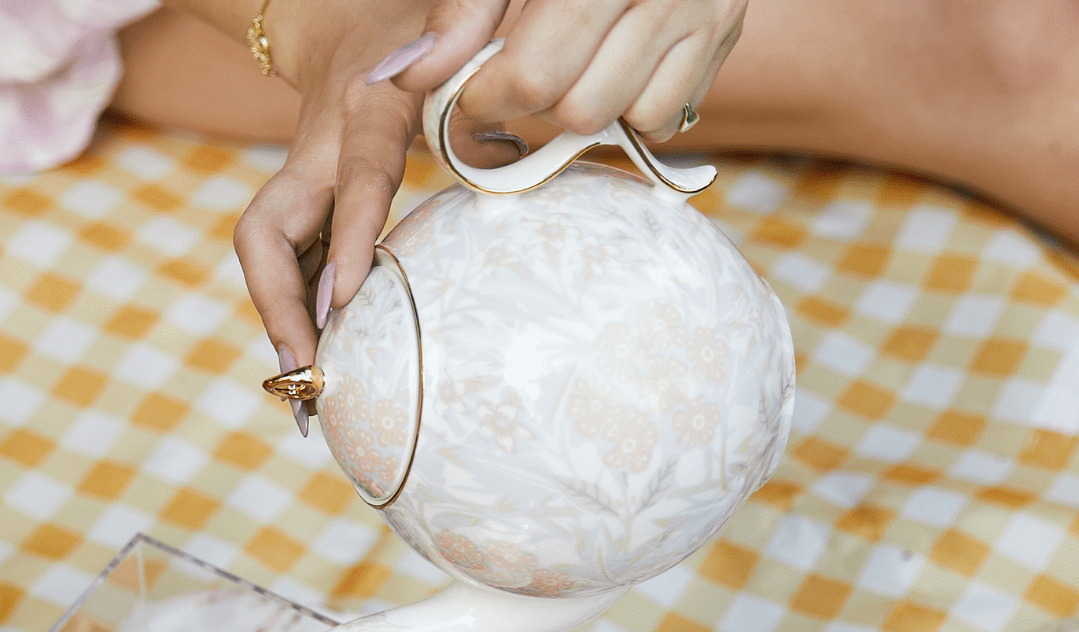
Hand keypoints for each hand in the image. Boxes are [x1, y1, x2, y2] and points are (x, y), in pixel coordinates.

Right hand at [233, 0, 744, 365]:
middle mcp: (315, 154)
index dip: (346, 237)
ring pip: (271, 267)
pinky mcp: (301, 216)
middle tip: (302, 372)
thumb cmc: (413, 24)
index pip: (354, 179)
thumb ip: (470, 49)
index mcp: (363, 110)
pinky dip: (295, 326)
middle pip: (267, 238)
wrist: (342, 23)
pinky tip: (309, 376)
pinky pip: (289, 276)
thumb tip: (501, 123)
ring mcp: (300, 188)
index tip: (343, 299)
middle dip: (279, 308)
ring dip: (282, 332)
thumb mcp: (452, 19)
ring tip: (303, 403)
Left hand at [389, 0, 745, 139]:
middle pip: (578, 108)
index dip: (486, 96)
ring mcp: (704, 10)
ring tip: (565, 64)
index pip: (533, 76)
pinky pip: (667, 115)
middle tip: (512, 77)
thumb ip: (463, 9)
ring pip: (625, 118)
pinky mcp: (725, 32)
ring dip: (583, 107)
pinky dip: (632, 107)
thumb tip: (410, 77)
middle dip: (534, 103)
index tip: (465, 90)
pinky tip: (611, 65)